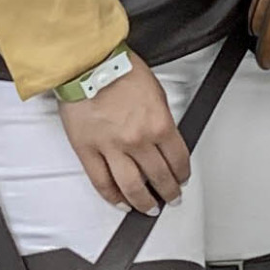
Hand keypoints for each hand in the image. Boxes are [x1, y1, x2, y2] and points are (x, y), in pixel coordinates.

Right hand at [58, 58, 190, 215]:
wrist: (87, 61)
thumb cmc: (119, 67)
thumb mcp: (155, 91)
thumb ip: (161, 119)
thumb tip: (164, 141)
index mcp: (159, 124)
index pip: (178, 161)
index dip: (182, 174)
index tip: (181, 179)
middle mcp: (137, 140)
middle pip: (159, 178)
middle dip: (169, 193)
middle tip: (171, 198)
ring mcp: (111, 148)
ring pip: (132, 188)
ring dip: (143, 203)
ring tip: (148, 208)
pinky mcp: (87, 150)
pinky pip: (102, 183)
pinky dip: (113, 197)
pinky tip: (120, 201)